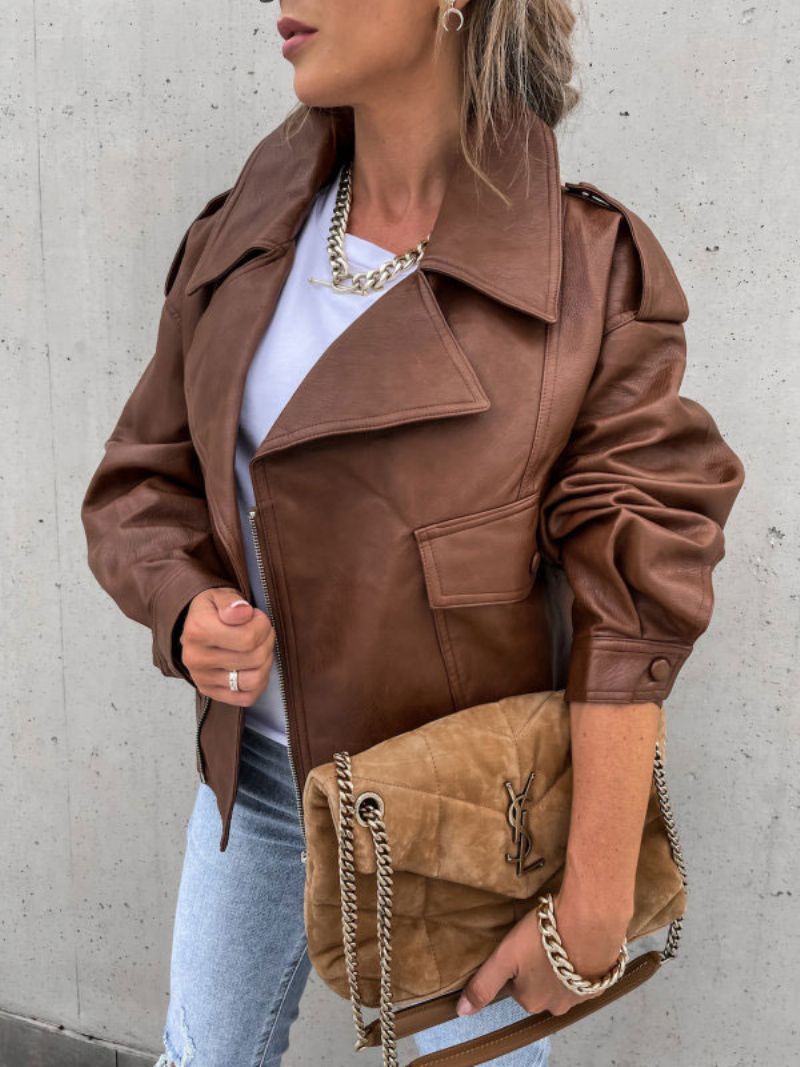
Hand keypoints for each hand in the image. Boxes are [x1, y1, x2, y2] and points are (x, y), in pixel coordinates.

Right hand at [179, 587, 274, 705]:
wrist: (195, 628)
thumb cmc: (214, 610)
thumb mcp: (220, 595)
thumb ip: (232, 602)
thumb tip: (242, 612)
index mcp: (198, 630)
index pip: (249, 638)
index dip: (262, 625)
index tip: (255, 617)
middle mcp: (196, 658)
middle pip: (255, 658)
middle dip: (266, 641)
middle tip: (261, 632)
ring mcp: (202, 678)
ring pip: (254, 680)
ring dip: (265, 662)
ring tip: (258, 648)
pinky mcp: (210, 692)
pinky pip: (247, 697)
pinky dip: (258, 684)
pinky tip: (254, 667)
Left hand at [455, 887, 630, 1018]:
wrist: (589, 924)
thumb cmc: (542, 939)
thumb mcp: (505, 958)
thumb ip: (483, 985)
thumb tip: (461, 1012)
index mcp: (530, 1001)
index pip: (514, 984)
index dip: (514, 962)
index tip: (518, 944)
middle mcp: (556, 1006)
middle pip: (537, 985)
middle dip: (536, 966)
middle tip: (538, 939)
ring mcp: (580, 995)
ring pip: (561, 981)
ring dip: (558, 965)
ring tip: (558, 939)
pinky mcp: (599, 981)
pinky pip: (583, 975)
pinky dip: (579, 962)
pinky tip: (576, 943)